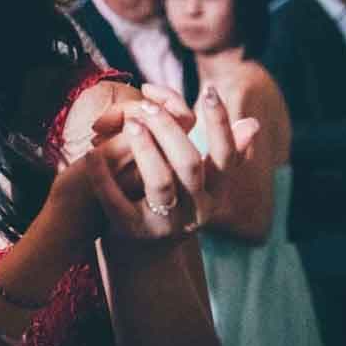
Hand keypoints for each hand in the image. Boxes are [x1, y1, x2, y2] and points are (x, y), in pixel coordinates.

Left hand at [82, 85, 258, 239]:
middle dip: (170, 130)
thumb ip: (222, 153)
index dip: (220, 124)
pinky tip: (92, 153)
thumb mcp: (199, 183)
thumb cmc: (173, 203)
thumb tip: (253, 123)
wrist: (145, 254)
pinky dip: (104, 176)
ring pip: (160, 182)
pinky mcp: (132, 232)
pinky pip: (117, 202)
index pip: (226, 156)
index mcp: (215, 193)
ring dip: (146, 149)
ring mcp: (165, 224)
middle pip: (190, 164)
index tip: (208, 91)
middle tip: (148, 105)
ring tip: (130, 122)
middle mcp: (196, 210)